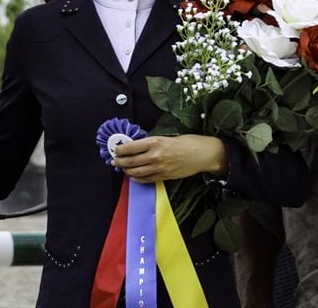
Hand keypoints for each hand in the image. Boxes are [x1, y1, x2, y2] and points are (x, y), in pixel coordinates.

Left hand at [112, 135, 226, 182]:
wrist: (203, 154)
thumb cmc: (188, 142)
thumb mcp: (167, 137)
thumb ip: (152, 143)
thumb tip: (137, 146)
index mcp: (155, 142)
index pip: (130, 147)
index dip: (120, 149)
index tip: (116, 149)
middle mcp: (155, 155)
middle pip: (130, 161)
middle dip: (119, 161)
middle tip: (114, 160)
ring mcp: (160, 167)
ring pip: (136, 172)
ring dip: (126, 171)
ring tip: (123, 168)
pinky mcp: (165, 176)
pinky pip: (146, 180)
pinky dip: (137, 179)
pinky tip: (134, 176)